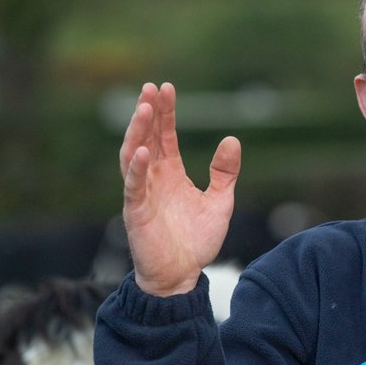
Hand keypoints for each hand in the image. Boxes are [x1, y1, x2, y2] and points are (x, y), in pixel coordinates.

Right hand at [119, 82, 240, 296]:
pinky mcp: (136, 213)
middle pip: (147, 138)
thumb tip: (232, 139)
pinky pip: (134, 187)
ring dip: (138, 132)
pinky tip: (143, 151)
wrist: (182, 277)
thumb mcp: (220, 202)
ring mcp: (142, 194)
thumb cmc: (196, 241)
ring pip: (134, 156)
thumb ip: (224, 173)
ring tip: (144, 108)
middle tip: (151, 88)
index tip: (166, 88)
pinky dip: (137, 169)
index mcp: (171, 174)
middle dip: (148, 113)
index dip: (165, 113)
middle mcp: (154, 179)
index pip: (165, 136)